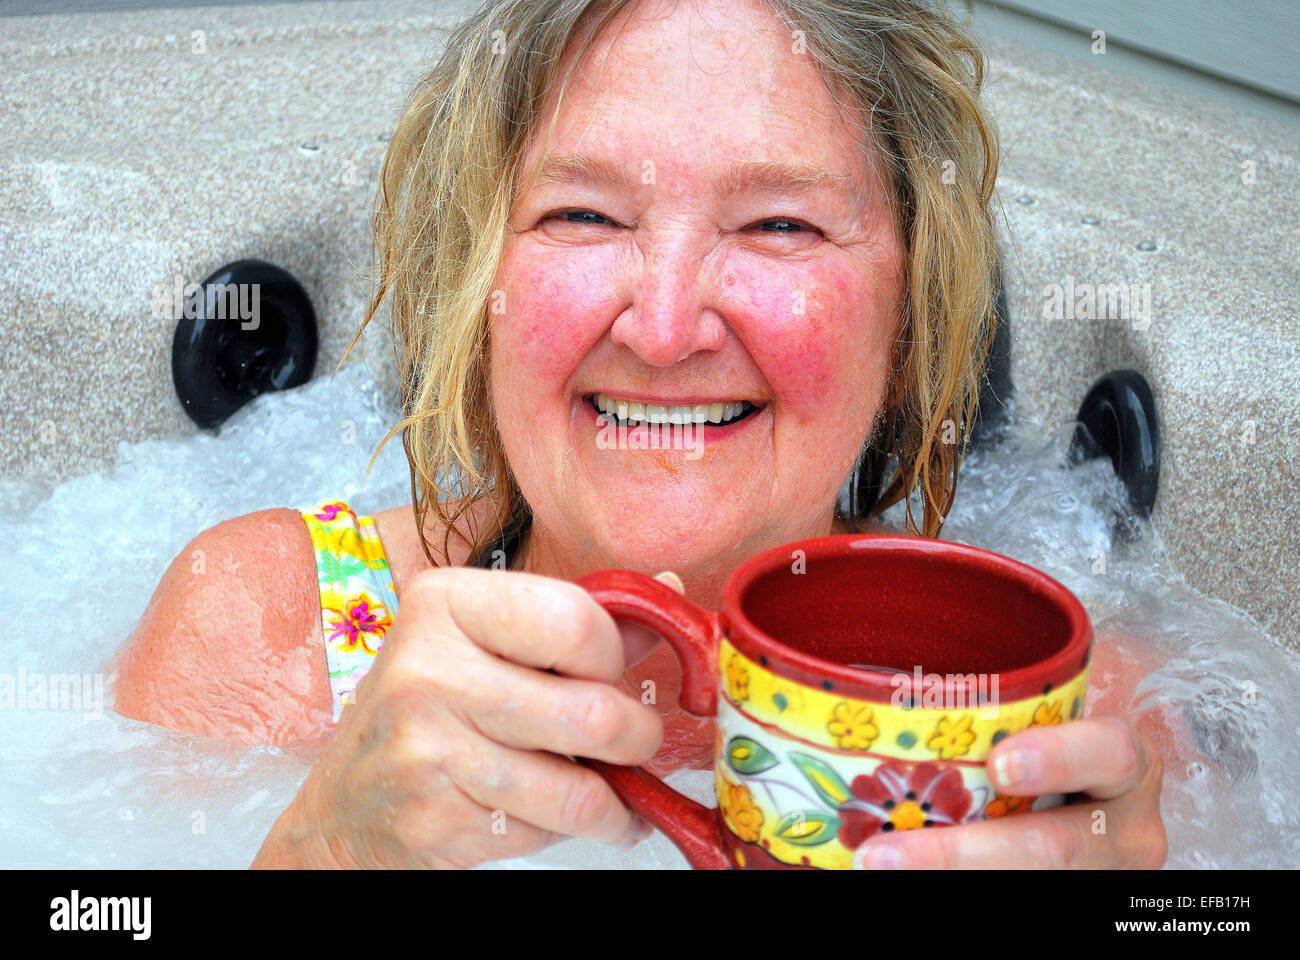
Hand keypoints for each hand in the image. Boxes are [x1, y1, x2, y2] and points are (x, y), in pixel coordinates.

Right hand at [252, 566, 678, 868]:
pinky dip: (574, 829)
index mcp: (445, 604)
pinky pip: (545, 831)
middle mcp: (428, 672)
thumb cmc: (429, 704)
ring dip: (616, 798)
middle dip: (635, 736)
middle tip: (636, 741)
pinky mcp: (436, 822)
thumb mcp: (484, 641)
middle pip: (589, 712)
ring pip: (577, 789)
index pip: (574, 618)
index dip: (613, 653)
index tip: (609, 671)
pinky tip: (567, 815)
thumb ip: (574, 622)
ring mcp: (428, 751)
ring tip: (618, 791)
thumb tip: (667, 593)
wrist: (346, 803)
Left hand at [852, 717, 1166, 868]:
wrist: (1088, 797)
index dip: (1059, 758)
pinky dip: (949, 886)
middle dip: (962, 855)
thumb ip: (1006, 698)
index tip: (999, 765)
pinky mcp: (1070, 894)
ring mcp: (1101, 874)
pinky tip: (897, 878)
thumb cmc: (1051, 739)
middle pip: (1054, 850)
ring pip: (1029, 885)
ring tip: (875, 865)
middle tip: (883, 853)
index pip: (1110, 753)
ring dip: (947, 878)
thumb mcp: (1055, 714)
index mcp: (1123, 766)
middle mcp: (1123, 832)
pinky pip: (1012, 894)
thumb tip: (876, 677)